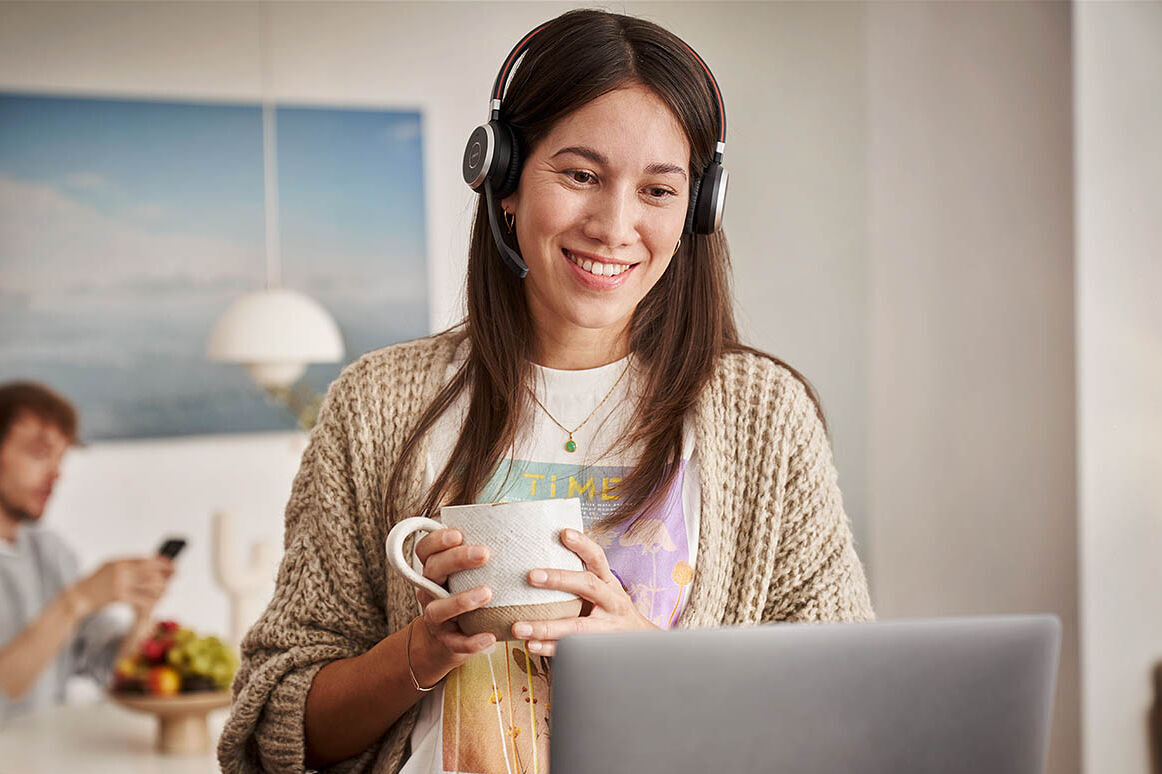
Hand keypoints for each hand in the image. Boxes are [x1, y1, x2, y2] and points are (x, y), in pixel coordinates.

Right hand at [71, 557, 173, 616]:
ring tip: (167, 589)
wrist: (80, 596)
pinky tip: (156, 602)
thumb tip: (151, 562)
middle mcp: (121, 571)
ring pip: (148, 585)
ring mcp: (120, 584)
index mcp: (120, 561)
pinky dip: (151, 601)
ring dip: (161, 588)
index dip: (161, 561)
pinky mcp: (119, 597)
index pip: (146, 559)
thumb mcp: (110, 566)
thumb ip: (128, 563)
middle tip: (176, 574)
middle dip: (166, 572)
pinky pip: (141, 599)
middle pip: (150, 571)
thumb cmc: (97, 581)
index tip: (172, 563)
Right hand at [409, 528, 496, 685]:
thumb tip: (512, 514)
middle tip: (485, 554)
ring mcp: (436, 617)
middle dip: (457, 559)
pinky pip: (456, 643)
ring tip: (487, 593)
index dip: (437, 540)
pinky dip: (472, 641)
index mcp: (435, 569)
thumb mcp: (467, 571)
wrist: (448, 640)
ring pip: (438, 609)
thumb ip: (481, 548)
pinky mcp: (447, 641)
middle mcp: (430, 591)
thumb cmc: (466, 594)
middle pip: (432, 570)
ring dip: (461, 600)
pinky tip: (490, 637)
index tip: (458, 534)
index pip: (425, 549)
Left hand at [511, 528, 658, 655]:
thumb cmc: (613, 611)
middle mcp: (612, 602)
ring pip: (578, 627)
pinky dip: (551, 649)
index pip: (598, 559)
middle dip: (559, 580)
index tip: (564, 532)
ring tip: (519, 627)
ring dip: (546, 627)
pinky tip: (532, 645)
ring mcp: (607, 628)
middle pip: (588, 586)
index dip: (583, 544)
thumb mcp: (606, 590)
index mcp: (609, 584)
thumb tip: (548, 551)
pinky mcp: (599, 649)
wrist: (640, 643)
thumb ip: (582, 577)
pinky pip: (574, 649)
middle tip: (531, 575)